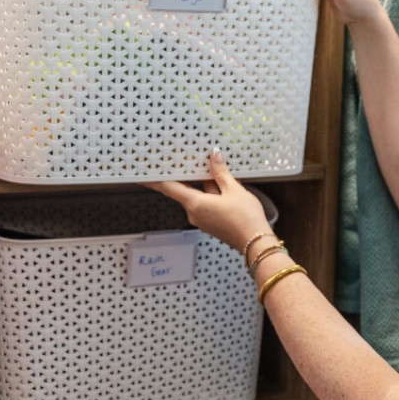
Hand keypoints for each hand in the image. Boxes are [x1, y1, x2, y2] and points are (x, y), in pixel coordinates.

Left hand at [149, 153, 273, 253]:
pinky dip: (211, 195)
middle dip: (189, 177)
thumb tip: (214, 156)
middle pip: (185, 190)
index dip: (154, 181)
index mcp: (195, 203)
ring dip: (205, 186)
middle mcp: (194, 213)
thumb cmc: (245, 219)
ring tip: (218, 173)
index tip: (143, 175)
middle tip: (188, 162)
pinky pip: (206, 204)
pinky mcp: (211, 223)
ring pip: (198, 196)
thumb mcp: (234, 189)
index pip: (168, 188)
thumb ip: (221, 172)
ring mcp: (202, 220)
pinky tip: (225, 188)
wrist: (256, 243)